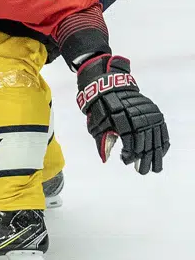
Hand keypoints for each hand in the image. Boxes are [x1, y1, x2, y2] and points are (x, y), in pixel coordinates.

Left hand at [75, 54, 167, 173]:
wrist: (110, 87)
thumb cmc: (100, 109)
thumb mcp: (96, 125)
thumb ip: (102, 142)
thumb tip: (105, 159)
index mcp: (123, 122)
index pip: (130, 144)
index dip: (129, 155)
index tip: (125, 161)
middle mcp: (139, 118)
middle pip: (144, 144)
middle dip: (143, 159)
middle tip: (142, 171)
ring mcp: (149, 115)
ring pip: (155, 139)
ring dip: (155, 155)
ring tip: (155, 168)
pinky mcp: (154, 112)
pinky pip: (162, 130)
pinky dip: (162, 143)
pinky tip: (161, 152)